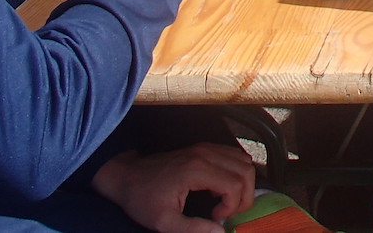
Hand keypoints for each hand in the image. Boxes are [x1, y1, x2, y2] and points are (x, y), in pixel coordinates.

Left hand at [91, 143, 255, 232]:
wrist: (126, 176)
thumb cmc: (142, 199)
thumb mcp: (163, 222)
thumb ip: (193, 229)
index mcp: (196, 170)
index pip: (235, 184)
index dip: (232, 206)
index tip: (215, 218)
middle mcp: (205, 154)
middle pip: (246, 171)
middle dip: (244, 197)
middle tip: (226, 213)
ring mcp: (206, 148)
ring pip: (244, 161)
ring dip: (243, 184)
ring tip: (226, 202)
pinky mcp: (204, 148)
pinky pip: (235, 155)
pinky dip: (237, 173)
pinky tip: (222, 189)